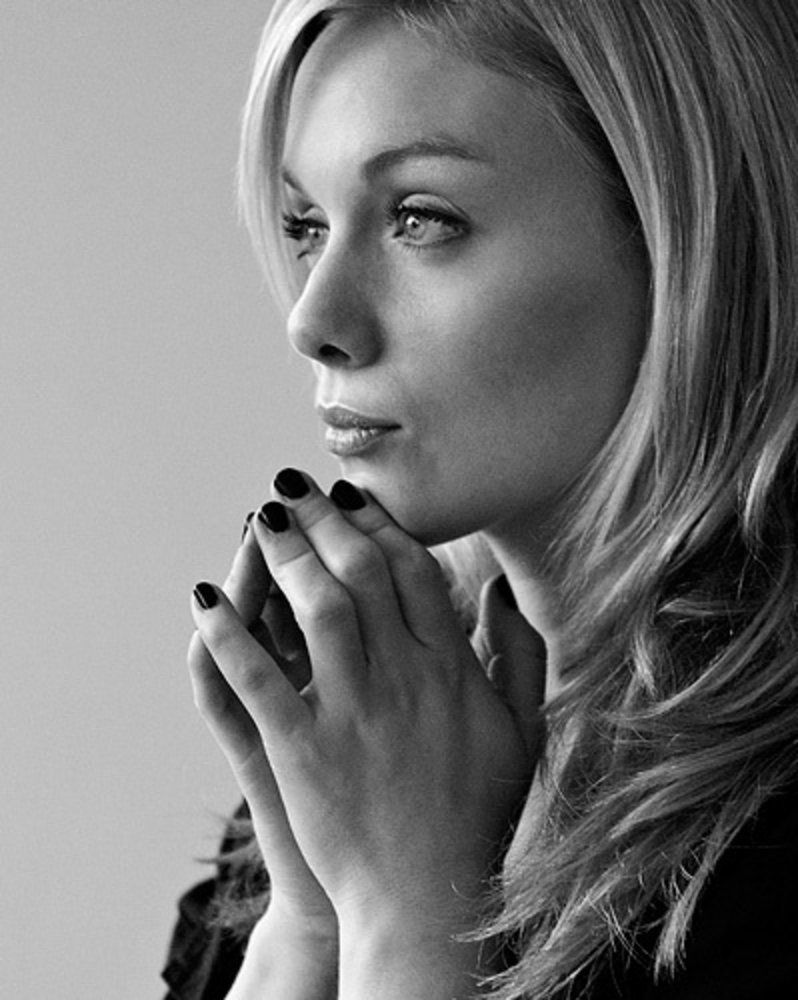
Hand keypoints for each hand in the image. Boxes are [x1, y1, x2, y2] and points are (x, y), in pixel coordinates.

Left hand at [191, 471, 546, 995]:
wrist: (430, 898)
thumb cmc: (478, 813)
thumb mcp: (522, 731)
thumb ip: (521, 655)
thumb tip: (503, 589)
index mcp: (452, 670)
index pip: (414, 572)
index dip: (379, 524)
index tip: (353, 496)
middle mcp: (404, 680)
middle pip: (362, 574)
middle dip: (324, 519)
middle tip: (293, 487)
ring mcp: (352, 714)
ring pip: (318, 609)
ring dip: (285, 556)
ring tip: (260, 520)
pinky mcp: (303, 751)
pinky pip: (258, 679)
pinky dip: (228, 634)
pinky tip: (205, 599)